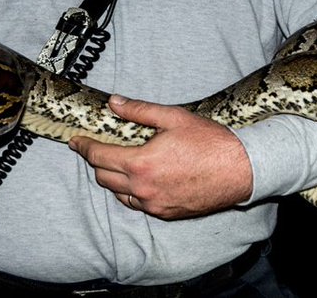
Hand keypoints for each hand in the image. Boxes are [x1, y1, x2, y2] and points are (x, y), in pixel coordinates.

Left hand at [68, 95, 252, 219]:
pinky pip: (137, 205)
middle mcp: (143, 188)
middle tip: (95, 147)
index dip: (83, 147)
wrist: (240, 170)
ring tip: (116, 162)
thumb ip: (139, 111)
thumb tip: (114, 103)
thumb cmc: (209, 142)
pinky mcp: (166, 213)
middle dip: (95, 161)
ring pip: (118, 193)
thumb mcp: (173, 118)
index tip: (75, 141)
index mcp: (140, 163)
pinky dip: (130, 192)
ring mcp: (154, 204)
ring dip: (112, 178)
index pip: (99, 156)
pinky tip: (137, 180)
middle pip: (104, 176)